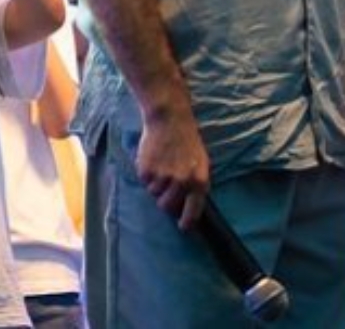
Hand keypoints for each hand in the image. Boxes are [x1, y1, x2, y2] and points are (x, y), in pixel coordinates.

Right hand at [137, 110, 210, 229]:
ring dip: (155, 183)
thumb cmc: (187, 140)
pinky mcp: (147, 171)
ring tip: (161, 163)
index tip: (182, 227)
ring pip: (154, 193)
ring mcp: (164, 177)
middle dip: (165, 199)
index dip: (187, 221)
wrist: (170, 118)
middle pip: (167, 206)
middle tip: (165, 184)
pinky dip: (146, 173)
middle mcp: (182, 182)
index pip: (193, 210)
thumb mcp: (200, 161)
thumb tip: (187, 205)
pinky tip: (153, 158)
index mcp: (198, 180)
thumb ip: (195, 183)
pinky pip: (144, 182)